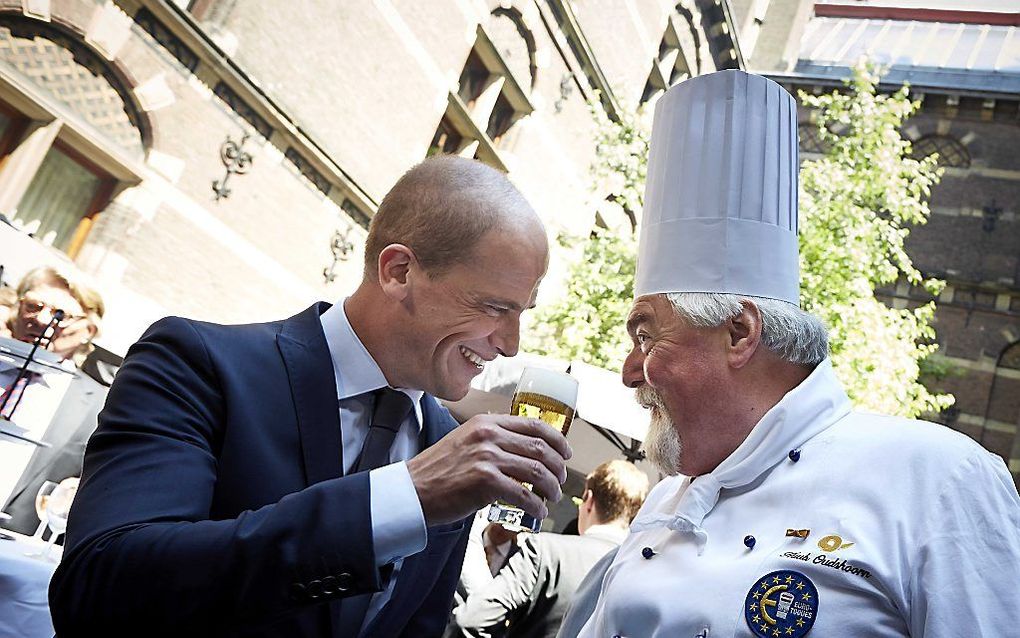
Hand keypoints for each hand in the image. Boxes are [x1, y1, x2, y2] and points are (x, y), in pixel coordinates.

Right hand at [406, 414, 570, 525]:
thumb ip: (492, 439)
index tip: (566, 453)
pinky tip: (537, 512)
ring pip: (537, 471)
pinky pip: (523, 494)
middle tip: (560, 481)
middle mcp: (489, 435)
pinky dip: (536, 505)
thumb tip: (524, 450)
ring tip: (551, 497)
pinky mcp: (485, 481)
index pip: (534, 425)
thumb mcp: (466, 440)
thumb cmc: (438, 470)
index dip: (557, 440)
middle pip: (541, 448)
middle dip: (558, 467)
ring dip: (551, 488)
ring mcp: (487, 457)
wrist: (412, 490)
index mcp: (487, 422)